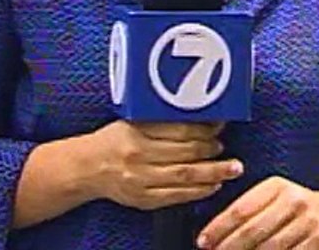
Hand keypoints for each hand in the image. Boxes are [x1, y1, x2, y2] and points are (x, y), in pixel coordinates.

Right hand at [87, 120, 240, 210]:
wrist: (86, 168)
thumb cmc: (112, 140)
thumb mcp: (132, 121)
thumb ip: (161, 121)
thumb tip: (199, 118)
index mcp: (136, 131)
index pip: (178, 129)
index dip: (203, 128)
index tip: (219, 125)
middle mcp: (138, 155)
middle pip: (185, 152)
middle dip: (212, 150)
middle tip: (226, 147)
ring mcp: (140, 179)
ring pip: (185, 176)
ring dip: (213, 172)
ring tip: (231, 168)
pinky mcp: (143, 199)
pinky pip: (176, 196)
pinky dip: (198, 192)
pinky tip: (213, 186)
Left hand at [197, 180, 318, 249]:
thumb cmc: (298, 207)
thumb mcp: (276, 197)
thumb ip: (250, 211)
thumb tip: (214, 235)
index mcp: (277, 187)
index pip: (241, 208)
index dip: (219, 228)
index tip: (202, 242)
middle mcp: (295, 201)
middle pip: (254, 231)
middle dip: (230, 247)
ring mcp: (311, 223)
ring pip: (272, 248)